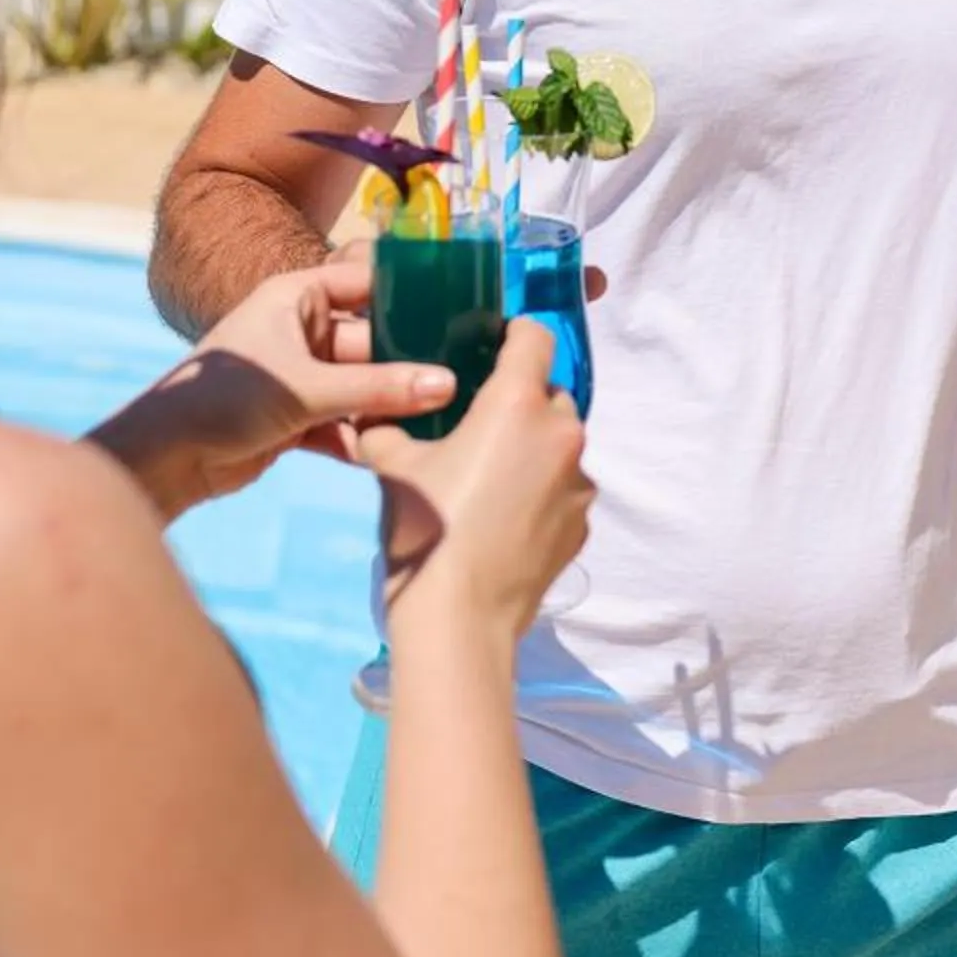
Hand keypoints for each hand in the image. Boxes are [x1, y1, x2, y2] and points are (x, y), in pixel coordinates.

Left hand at [96, 249, 453, 513]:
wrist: (168, 457)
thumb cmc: (227, 398)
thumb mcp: (309, 388)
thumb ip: (379, 388)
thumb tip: (447, 383)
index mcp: (297, 297)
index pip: (366, 282)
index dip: (409, 292)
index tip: (460, 305)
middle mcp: (300, 329)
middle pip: (370, 341)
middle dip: (407, 362)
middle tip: (463, 375)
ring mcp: (298, 374)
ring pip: (360, 385)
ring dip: (388, 405)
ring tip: (440, 418)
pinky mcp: (295, 417)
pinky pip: (344, 420)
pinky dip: (363, 436)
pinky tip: (396, 451)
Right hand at [358, 323, 592, 641]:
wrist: (459, 620)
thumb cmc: (426, 530)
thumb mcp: (392, 466)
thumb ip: (388, 429)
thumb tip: (374, 418)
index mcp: (517, 404)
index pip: (535, 337)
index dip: (513, 336)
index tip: (490, 350)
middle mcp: (560, 434)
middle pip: (551, 394)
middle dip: (521, 402)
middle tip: (478, 425)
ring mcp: (579, 485)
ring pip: (560, 446)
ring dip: (533, 449)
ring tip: (489, 480)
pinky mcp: (582, 526)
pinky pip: (563, 490)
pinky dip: (541, 492)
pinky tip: (503, 519)